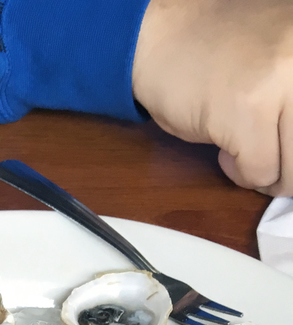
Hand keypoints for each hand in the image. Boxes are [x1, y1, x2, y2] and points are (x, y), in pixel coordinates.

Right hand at [132, 0, 292, 195]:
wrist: (161, 35)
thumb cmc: (211, 54)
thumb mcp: (277, 67)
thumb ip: (292, 101)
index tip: (281, 152)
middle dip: (284, 170)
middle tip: (262, 159)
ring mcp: (281, 83)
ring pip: (289, 167)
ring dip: (264, 171)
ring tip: (244, 149)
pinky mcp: (247, 110)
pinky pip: (258, 170)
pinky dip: (238, 172)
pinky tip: (223, 147)